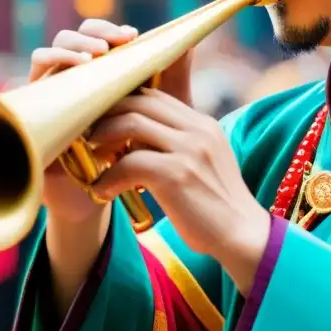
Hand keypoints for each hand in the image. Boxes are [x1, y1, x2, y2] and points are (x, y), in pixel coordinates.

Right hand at [28, 18, 193, 223]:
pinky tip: (72, 77)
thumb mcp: (157, 113)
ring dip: (69, 49)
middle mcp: (72, 79)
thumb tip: (187, 42)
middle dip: (91, 34)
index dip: (110, 30)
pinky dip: (49, 68)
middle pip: (71, 38)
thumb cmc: (134, 150)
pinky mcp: (33, 112)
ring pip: (46, 54)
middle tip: (112, 45)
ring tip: (94, 58)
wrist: (107, 193)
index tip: (132, 36)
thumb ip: (169, 79)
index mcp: (101, 73)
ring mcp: (50, 94)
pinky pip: (31, 81)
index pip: (97, 36)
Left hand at [88, 89, 269, 295]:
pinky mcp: (177, 175)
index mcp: (203, 124)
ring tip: (94, 160)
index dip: (123, 103)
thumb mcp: (203, 163)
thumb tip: (136, 139)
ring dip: (103, 139)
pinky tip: (103, 192)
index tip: (103, 122)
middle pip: (140, 101)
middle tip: (89, 137)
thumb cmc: (216, 206)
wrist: (241, 234)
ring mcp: (189, 150)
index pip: (155, 96)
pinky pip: (129, 163)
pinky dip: (108, 177)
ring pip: (131, 123)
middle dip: (107, 115)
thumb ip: (177, 145)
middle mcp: (197, 130)